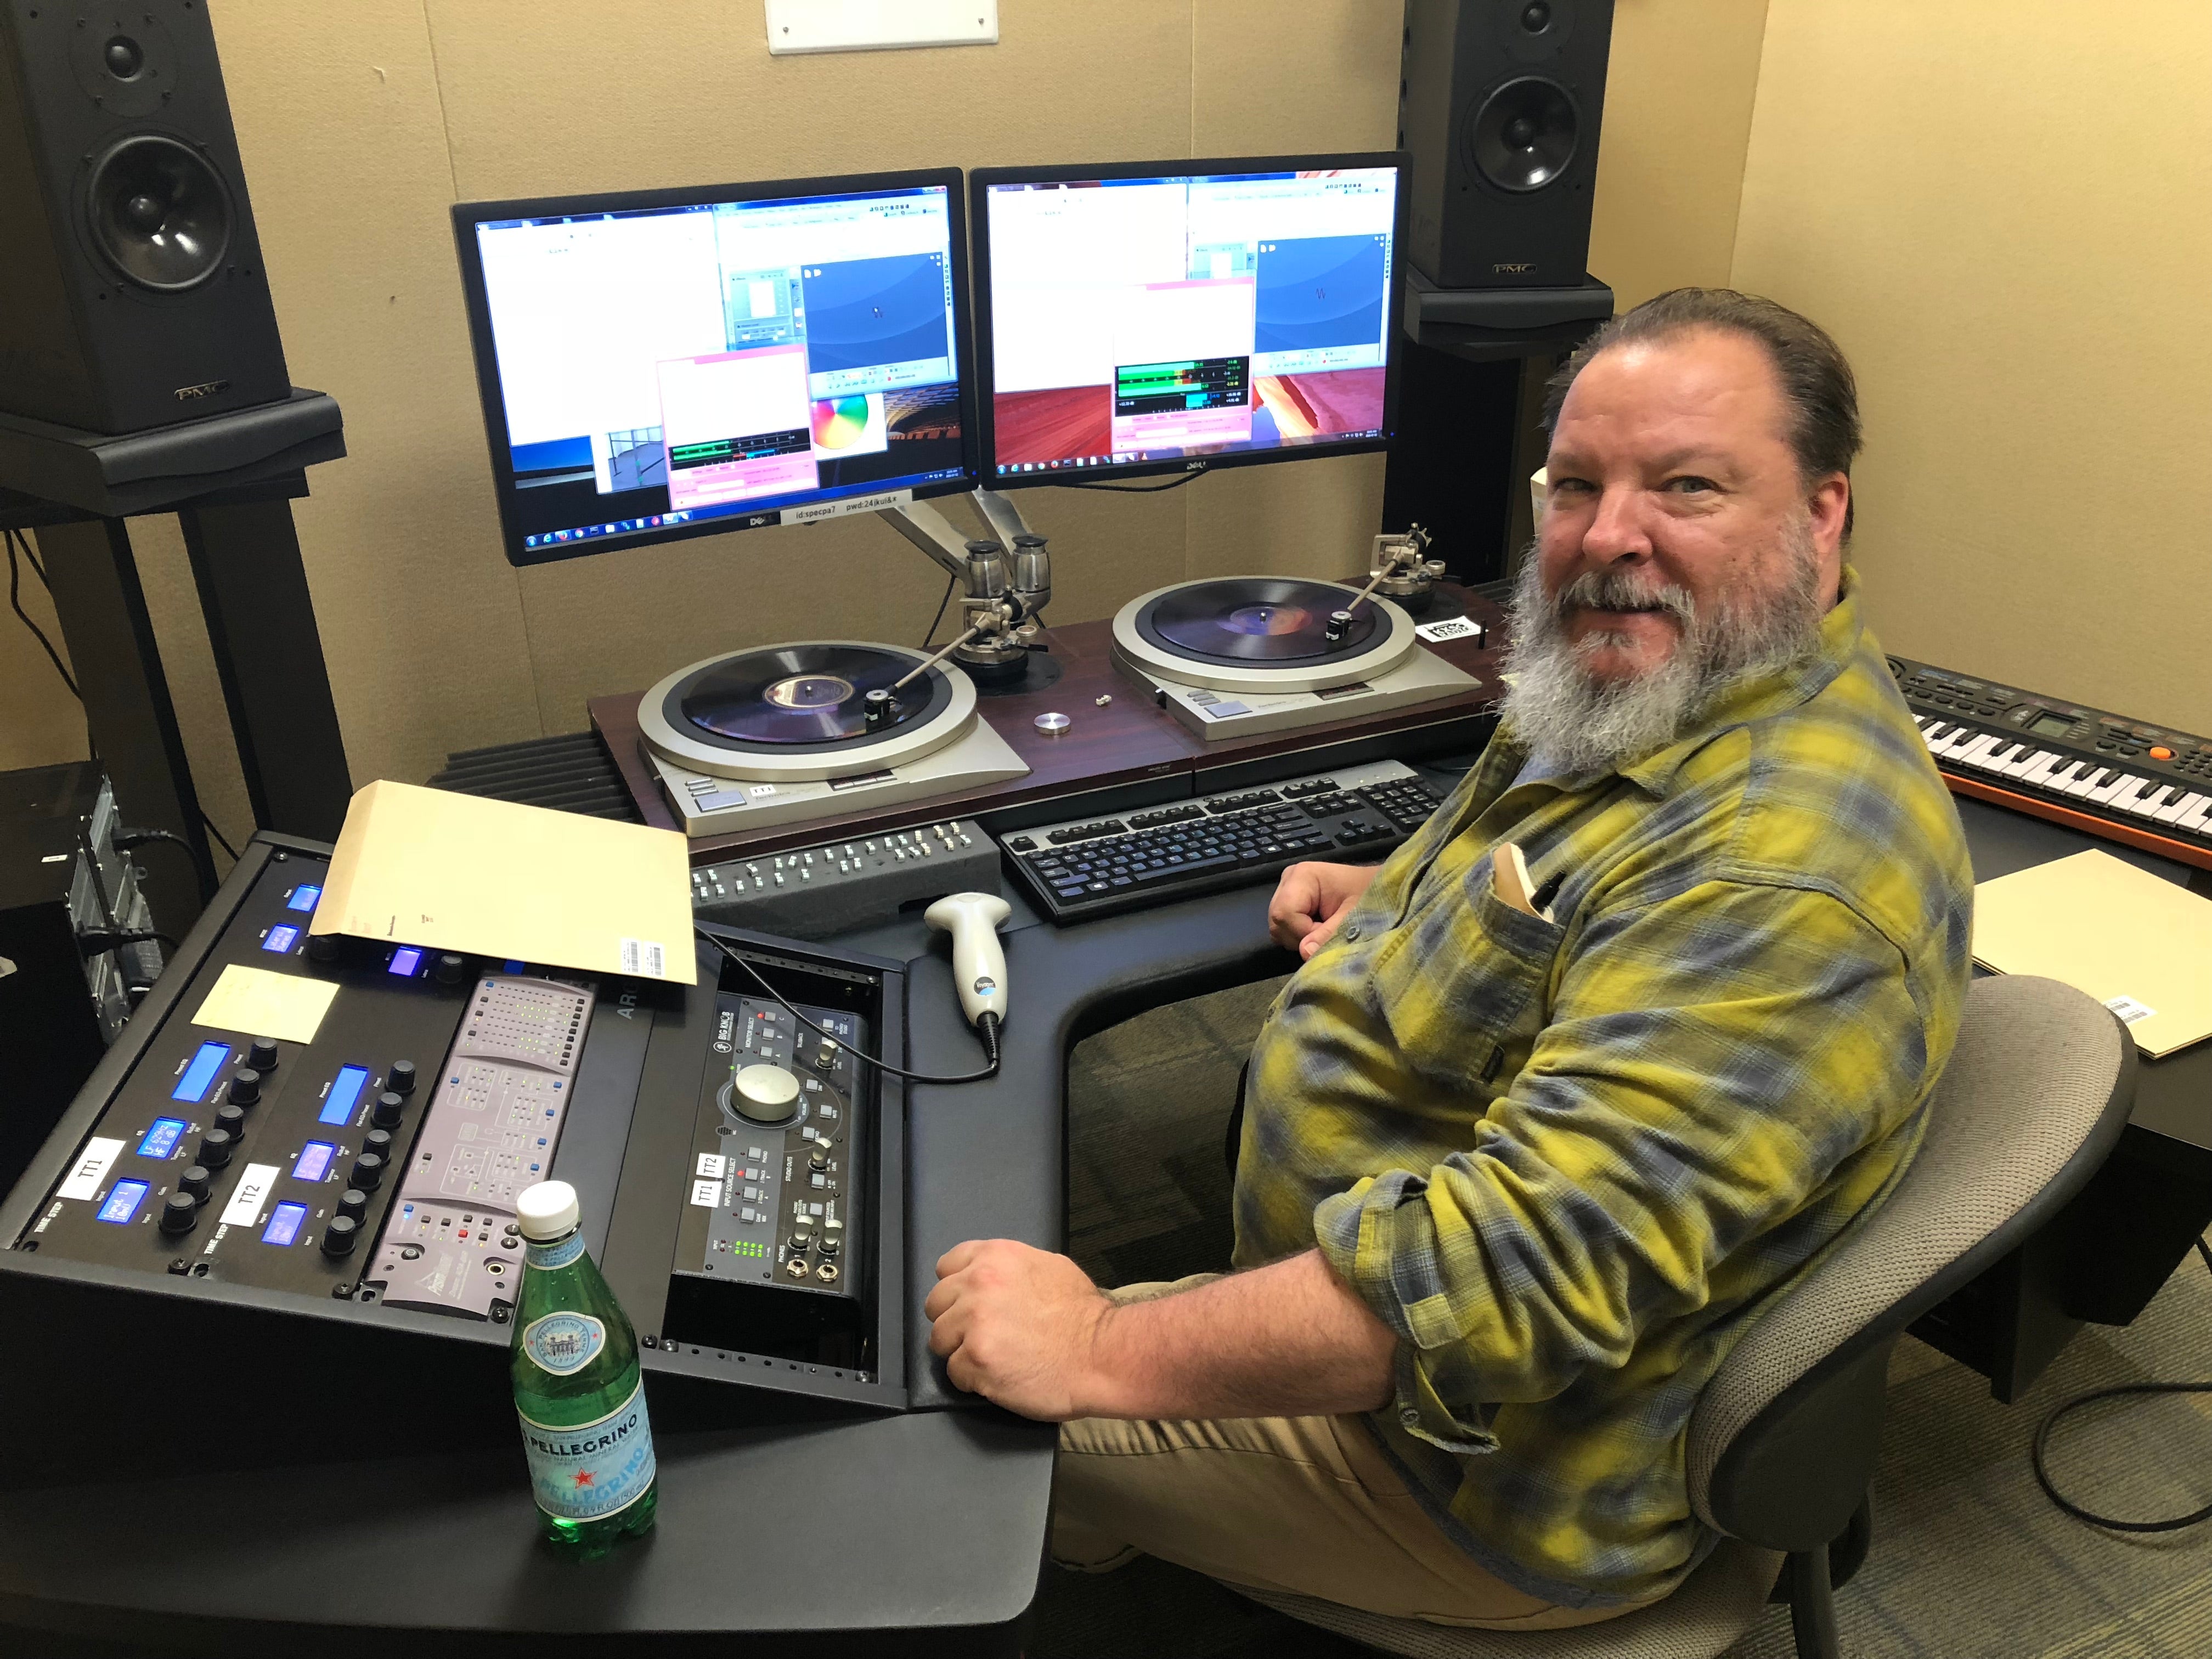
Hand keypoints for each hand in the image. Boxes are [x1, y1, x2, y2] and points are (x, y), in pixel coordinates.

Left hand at [925, 1239, 1114, 1420]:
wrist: (1102, 1354)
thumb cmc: (1083, 1315)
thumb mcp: (1049, 1266)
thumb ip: (1010, 1268)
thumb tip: (992, 1276)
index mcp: (995, 1256)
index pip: (946, 1267)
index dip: (957, 1289)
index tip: (969, 1304)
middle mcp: (979, 1283)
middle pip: (936, 1304)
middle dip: (954, 1321)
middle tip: (982, 1335)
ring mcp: (974, 1322)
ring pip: (939, 1340)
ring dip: (960, 1351)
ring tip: (993, 1358)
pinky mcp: (975, 1359)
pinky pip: (954, 1372)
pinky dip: (972, 1379)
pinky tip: (999, 1376)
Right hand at [1267, 861, 1380, 959]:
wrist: (1378, 890)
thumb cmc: (1370, 895)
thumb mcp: (1354, 915)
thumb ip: (1329, 934)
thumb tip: (1304, 952)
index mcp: (1301, 876)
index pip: (1284, 913)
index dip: (1303, 931)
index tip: (1328, 930)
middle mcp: (1288, 880)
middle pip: (1277, 921)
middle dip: (1301, 936)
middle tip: (1327, 931)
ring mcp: (1287, 891)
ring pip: (1278, 928)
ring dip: (1300, 938)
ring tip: (1325, 929)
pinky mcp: (1290, 903)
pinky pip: (1283, 929)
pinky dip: (1300, 936)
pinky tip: (1318, 929)